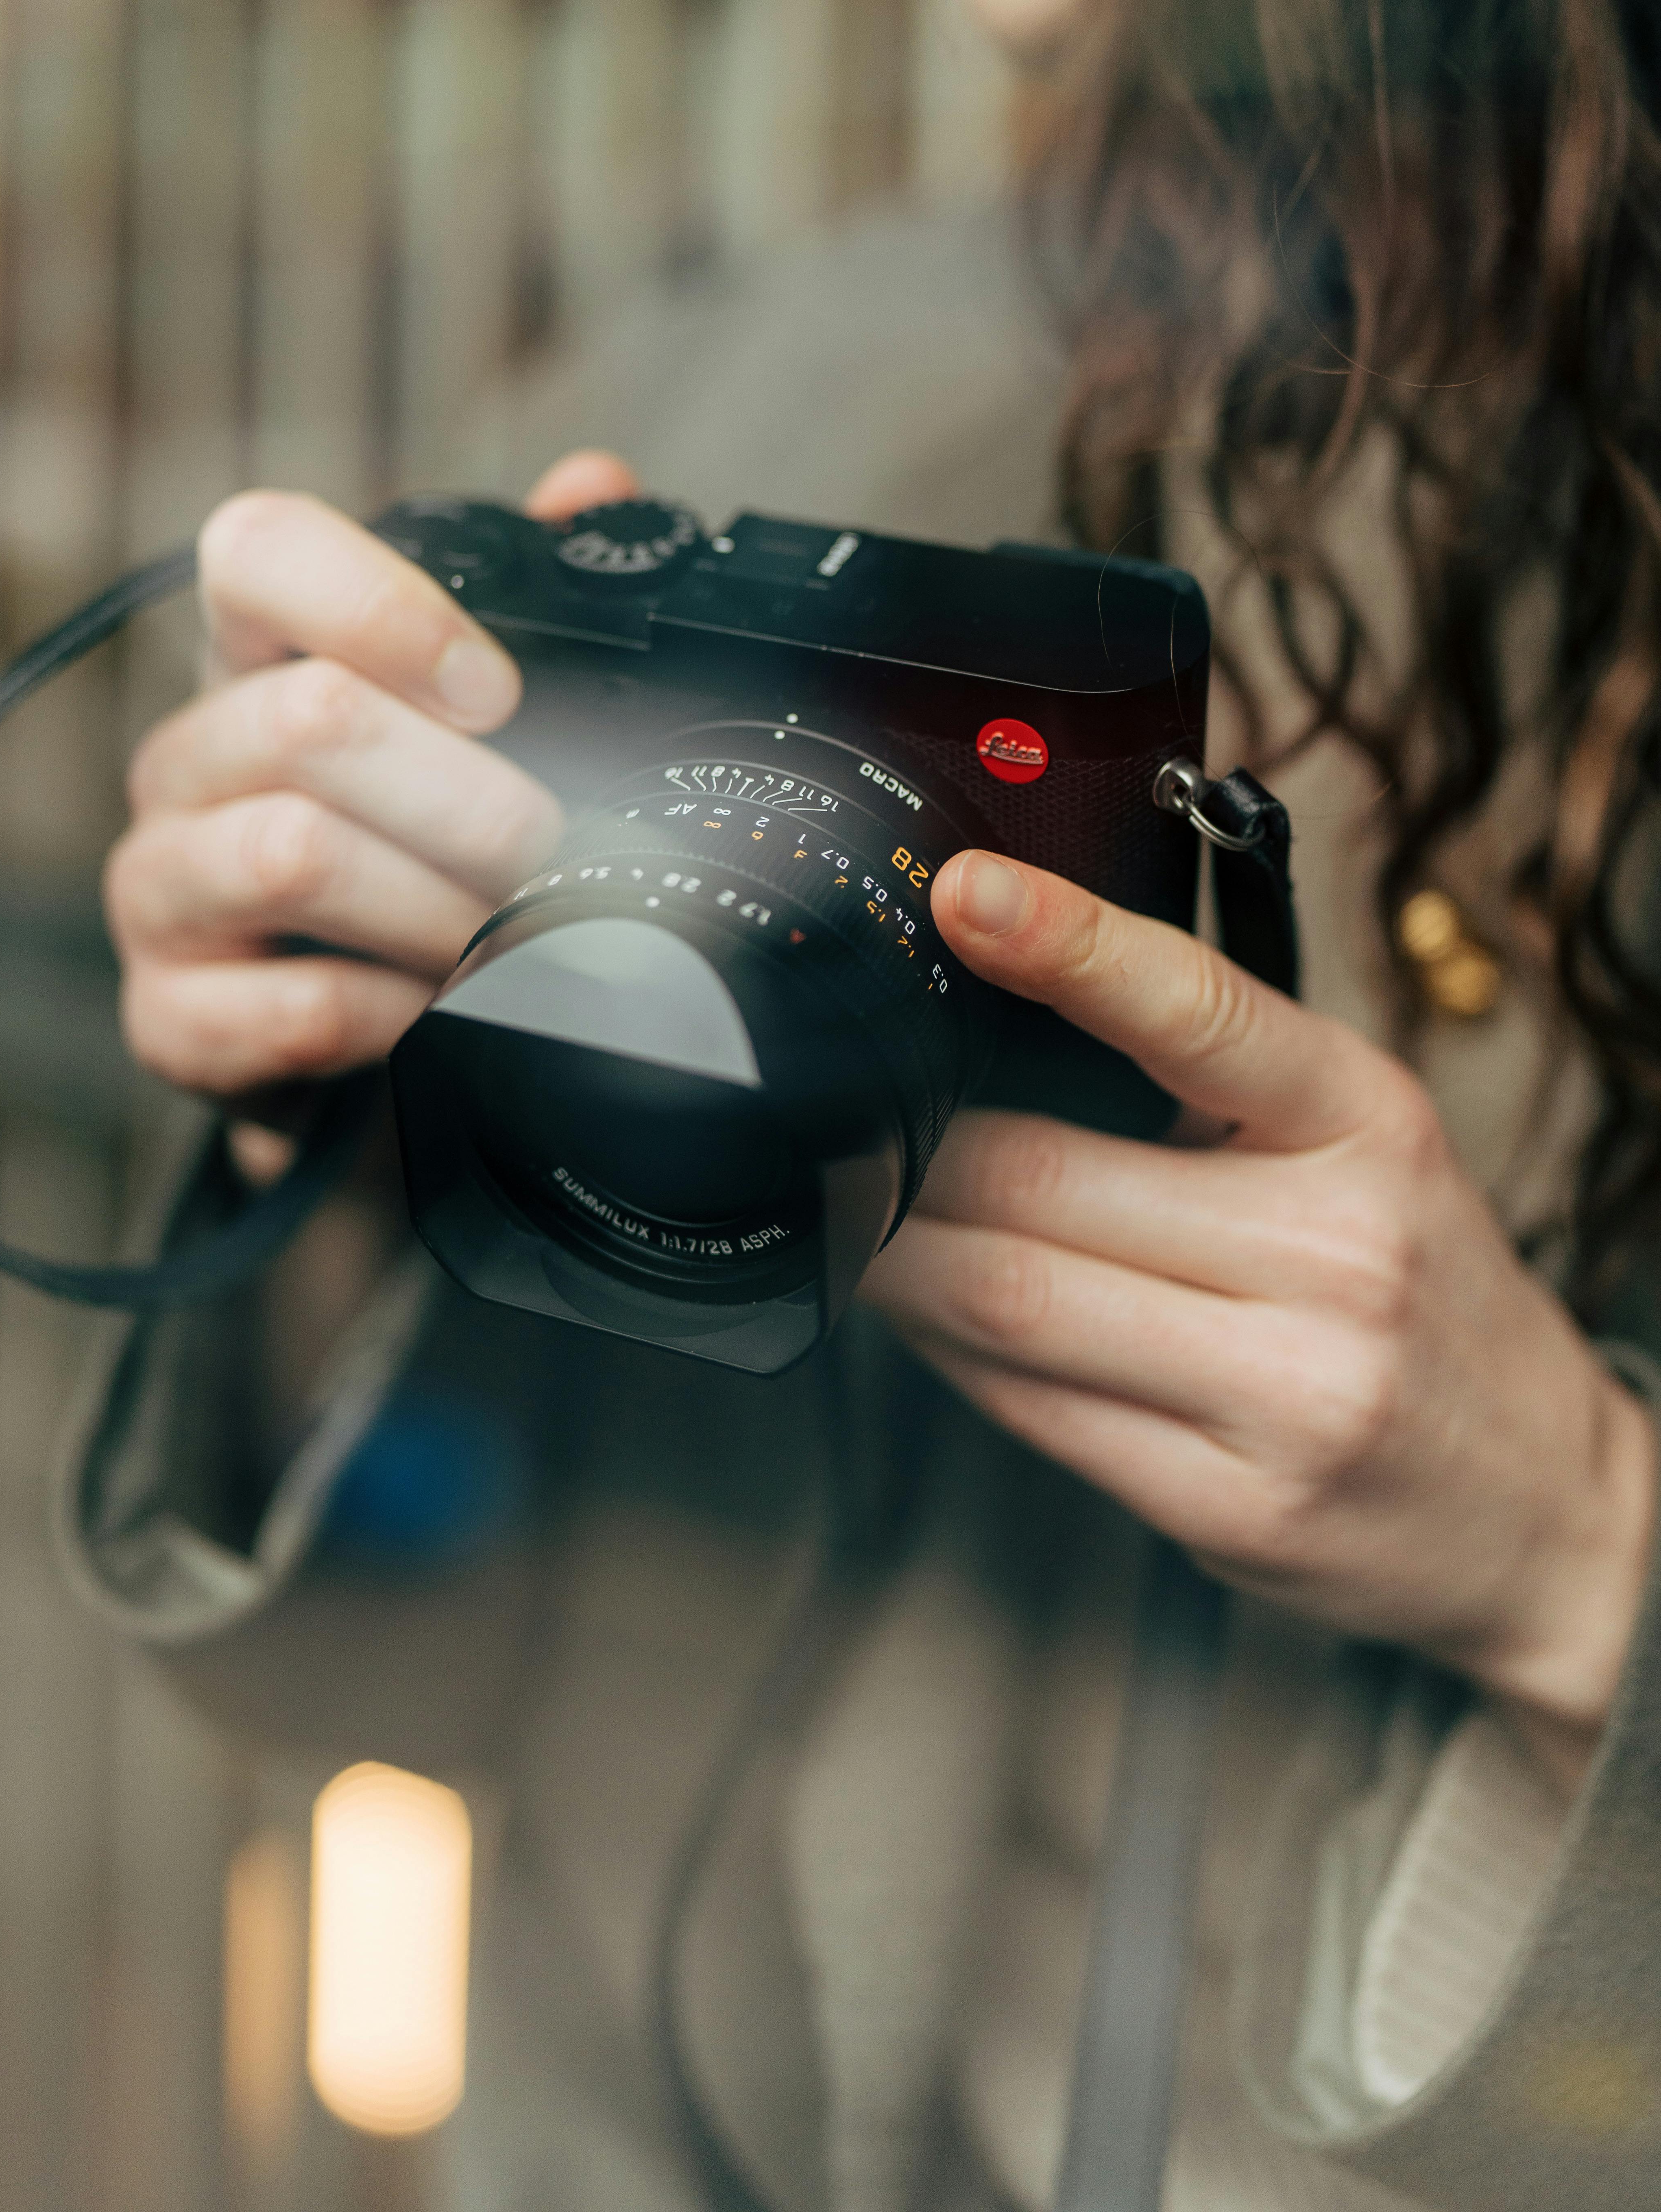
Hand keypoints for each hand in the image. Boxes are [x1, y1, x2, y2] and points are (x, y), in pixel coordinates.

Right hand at [103, 453, 640, 1107]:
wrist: (364, 1048)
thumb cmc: (418, 855)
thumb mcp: (474, 727)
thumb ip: (535, 597)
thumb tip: (592, 486)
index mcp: (254, 660)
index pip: (256, 550)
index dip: (380, 604)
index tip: (498, 689)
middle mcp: (187, 759)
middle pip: (308, 720)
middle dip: (470, 796)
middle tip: (558, 848)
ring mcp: (160, 888)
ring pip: (292, 853)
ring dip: (436, 904)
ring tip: (515, 936)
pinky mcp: (170, 1018)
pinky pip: (287, 1003)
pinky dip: (393, 1015)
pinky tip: (442, 1016)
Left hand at [862, 852, 1658, 1783]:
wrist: (1547, 1503)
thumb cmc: (1420, 1294)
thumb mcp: (1357, 1150)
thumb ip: (1207, 1089)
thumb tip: (999, 1024)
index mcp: (1365, 1122)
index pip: (1201, 1010)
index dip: (1070, 943)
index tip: (967, 893)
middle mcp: (1338, 1252)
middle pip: (1042, 1174)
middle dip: (914, 1145)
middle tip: (853, 1115)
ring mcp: (1290, 1389)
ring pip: (1011, 1298)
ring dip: (900, 1254)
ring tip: (860, 1217)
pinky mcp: (1234, 1508)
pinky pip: (1032, 1410)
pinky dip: (950, 1354)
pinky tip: (932, 1320)